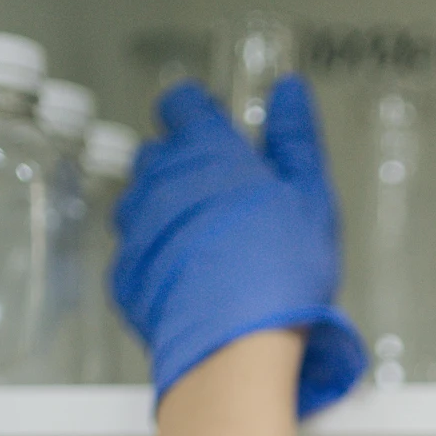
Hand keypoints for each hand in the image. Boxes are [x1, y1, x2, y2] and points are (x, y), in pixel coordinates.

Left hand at [113, 74, 367, 416]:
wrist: (235, 343)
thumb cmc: (277, 269)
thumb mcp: (310, 196)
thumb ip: (296, 138)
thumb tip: (290, 93)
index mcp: (205, 149)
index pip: (183, 104)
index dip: (198, 111)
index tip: (213, 126)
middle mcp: (159, 178)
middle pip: (159, 154)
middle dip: (185, 167)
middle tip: (225, 199)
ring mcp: (135, 226)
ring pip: (143, 204)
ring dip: (169, 215)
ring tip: (210, 246)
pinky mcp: (125, 274)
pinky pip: (138, 255)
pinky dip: (160, 262)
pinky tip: (193, 282)